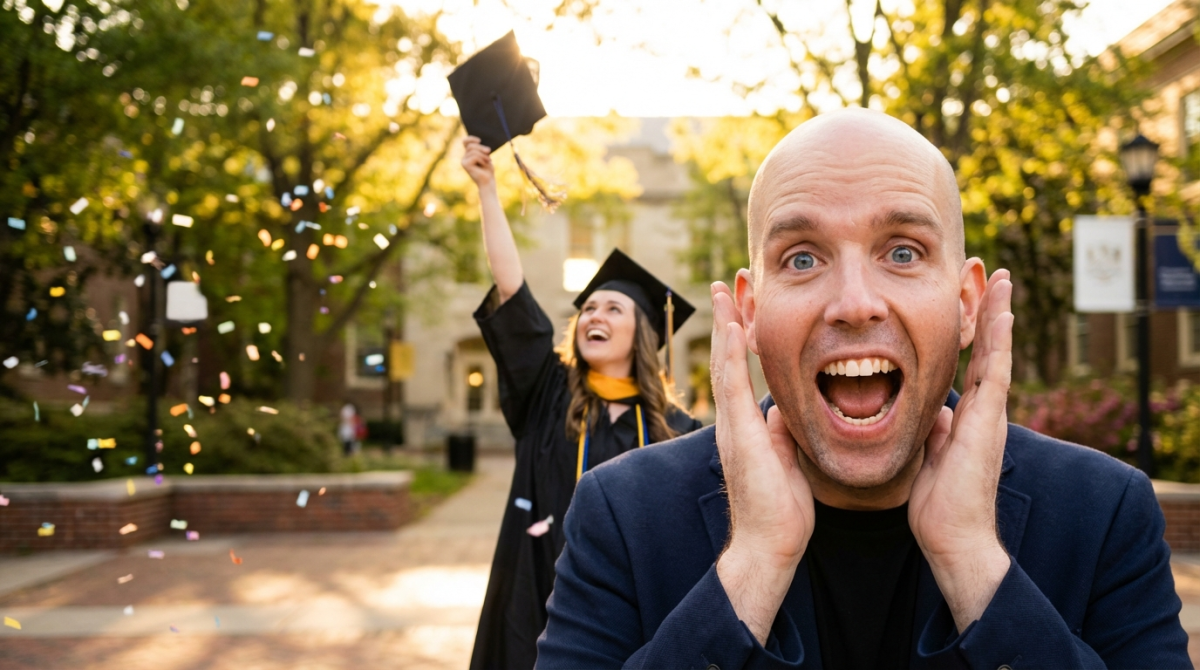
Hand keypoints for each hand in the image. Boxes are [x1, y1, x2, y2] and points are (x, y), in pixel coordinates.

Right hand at [461, 136, 494, 187]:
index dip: (471, 138)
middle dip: (481, 147)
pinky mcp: (465, 165)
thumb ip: (481, 149)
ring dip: (483, 155)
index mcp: (469, 154)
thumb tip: (478, 142)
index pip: (465, 142)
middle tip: (489, 152)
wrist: (488, 181)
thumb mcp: (486, 156)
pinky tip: (483, 165)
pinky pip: (475, 156)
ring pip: (473, 151)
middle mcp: (464, 157)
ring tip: (488, 161)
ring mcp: (464, 161)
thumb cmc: (487, 170)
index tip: (479, 140)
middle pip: (470, 146)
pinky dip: (482, 160)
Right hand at [710, 281, 814, 643]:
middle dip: (729, 317)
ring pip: (724, 363)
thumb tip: (782, 411)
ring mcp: (731, 426)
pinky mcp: (738, 435)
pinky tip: (735, 325)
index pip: (739, 368)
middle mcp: (731, 420)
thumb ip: (781, 432)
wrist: (770, 545)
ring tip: (725, 290)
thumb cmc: (781, 511)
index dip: (740, 334)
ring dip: (726, 324)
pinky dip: (731, 352)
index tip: (744, 303)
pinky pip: (732, 385)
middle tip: (729, 282)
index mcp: (743, 425)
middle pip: (726, 356)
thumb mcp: (787, 459)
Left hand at [908, 269, 1013, 632]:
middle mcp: (982, 412)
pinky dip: (1000, 342)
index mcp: (966, 418)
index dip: (972, 334)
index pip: (971, 365)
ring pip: (996, 354)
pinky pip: (996, 373)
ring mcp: (988, 415)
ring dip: (998, 315)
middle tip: (991, 276)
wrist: (952, 536)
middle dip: (990, 312)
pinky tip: (1004, 314)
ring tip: (1001, 280)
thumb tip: (935, 412)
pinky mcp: (988, 423)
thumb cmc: (938, 504)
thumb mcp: (929, 456)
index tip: (967, 302)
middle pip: (988, 351)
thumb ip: (935, 431)